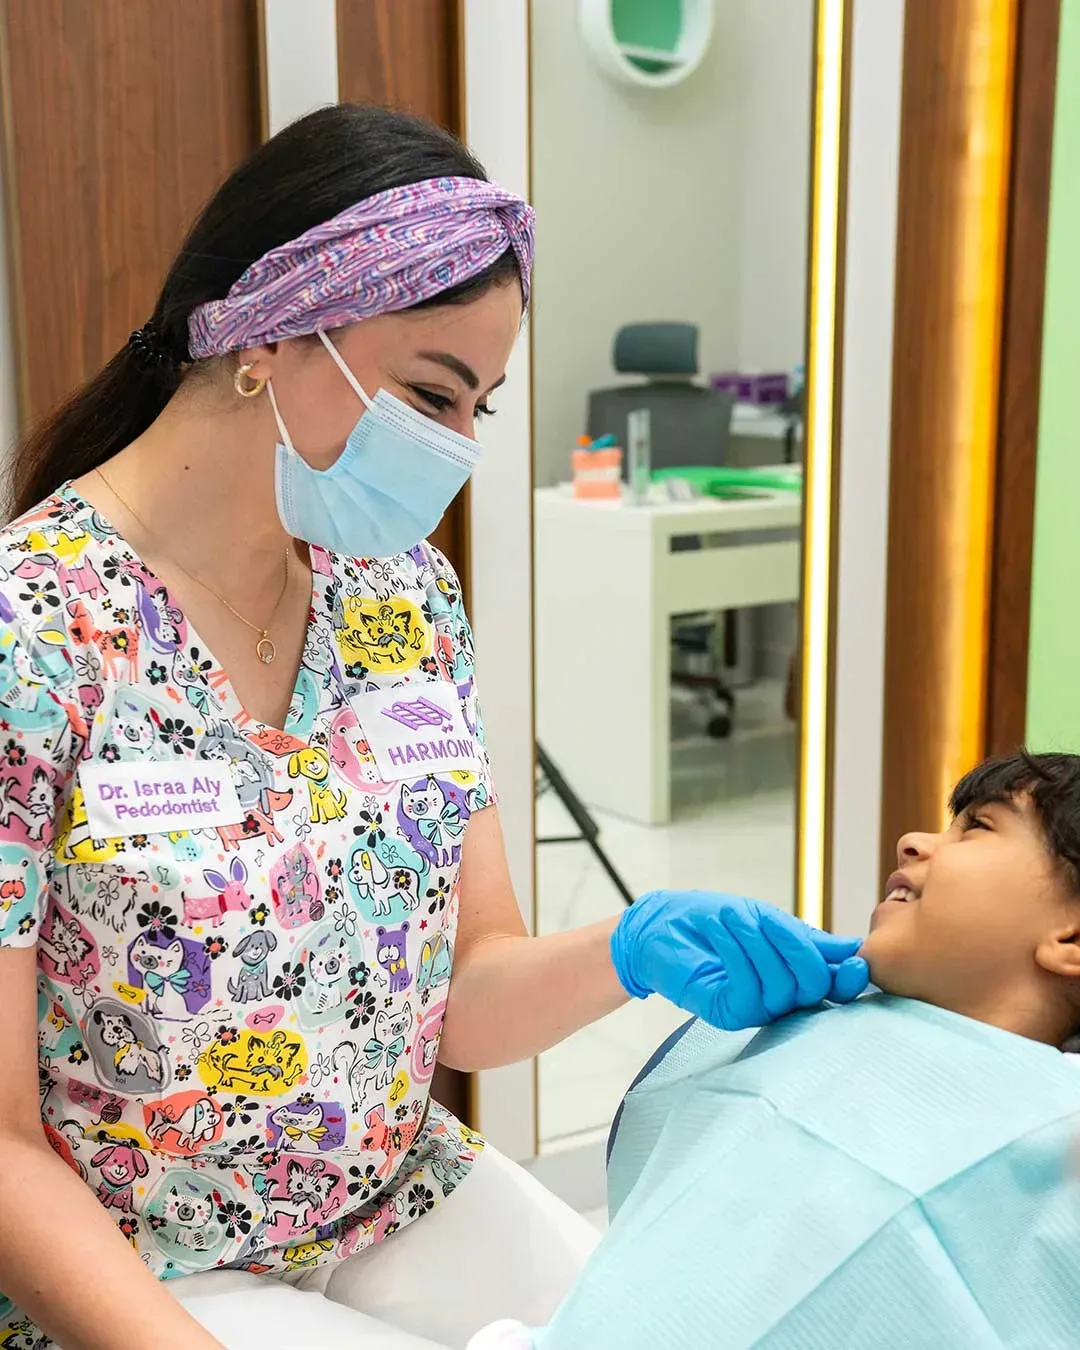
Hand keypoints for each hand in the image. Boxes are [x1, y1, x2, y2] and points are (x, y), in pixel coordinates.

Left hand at [610, 891, 868, 1029]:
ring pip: (782, 986)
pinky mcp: (729, 1014)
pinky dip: (737, 953)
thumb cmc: (715, 919)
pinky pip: (749, 990)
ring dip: (758, 943)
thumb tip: (851, 948)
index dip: (850, 977)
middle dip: (796, 947)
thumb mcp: (763, 919)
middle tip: (766, 920)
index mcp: (797, 973)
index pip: (836, 986)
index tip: (854, 959)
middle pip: (815, 986)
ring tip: (732, 916)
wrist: (661, 926)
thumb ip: (803, 938)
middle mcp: (784, 998)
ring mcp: (757, 1009)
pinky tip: (721, 930)